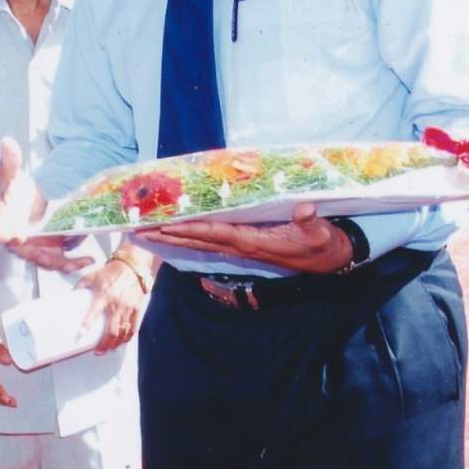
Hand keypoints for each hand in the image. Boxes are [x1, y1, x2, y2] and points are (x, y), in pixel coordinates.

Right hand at [0, 138, 93, 272]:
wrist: (29, 204)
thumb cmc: (16, 191)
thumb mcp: (12, 174)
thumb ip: (9, 161)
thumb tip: (6, 142)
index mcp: (1, 220)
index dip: (0, 232)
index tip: (4, 234)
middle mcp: (16, 240)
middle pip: (24, 252)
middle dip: (37, 254)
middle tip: (49, 255)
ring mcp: (34, 250)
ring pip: (45, 261)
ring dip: (59, 263)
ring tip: (75, 262)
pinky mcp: (50, 254)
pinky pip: (61, 262)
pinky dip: (74, 263)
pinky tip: (88, 259)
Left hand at [78, 257, 148, 353]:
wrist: (132, 267)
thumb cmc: (111, 272)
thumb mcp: (92, 276)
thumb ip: (81, 285)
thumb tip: (70, 294)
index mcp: (103, 296)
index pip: (93, 312)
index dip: (87, 323)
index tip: (80, 333)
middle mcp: (116, 304)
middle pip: (112, 331)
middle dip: (105, 344)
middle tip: (98, 351)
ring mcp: (128, 308)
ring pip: (123, 332)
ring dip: (116, 344)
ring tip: (109, 349)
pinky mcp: (137, 309)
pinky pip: (134, 327)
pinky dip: (128, 337)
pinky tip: (123, 342)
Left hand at [137, 203, 352, 272]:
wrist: (329, 260)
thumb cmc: (322, 244)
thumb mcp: (320, 233)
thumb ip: (310, 222)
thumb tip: (305, 208)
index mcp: (253, 241)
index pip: (215, 233)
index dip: (190, 229)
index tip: (166, 225)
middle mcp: (241, 246)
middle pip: (197, 240)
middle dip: (168, 235)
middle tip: (138, 230)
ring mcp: (240, 247)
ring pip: (199, 242)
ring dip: (172, 237)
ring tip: (145, 232)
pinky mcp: (243, 245)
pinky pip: (209, 241)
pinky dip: (188, 236)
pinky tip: (173, 234)